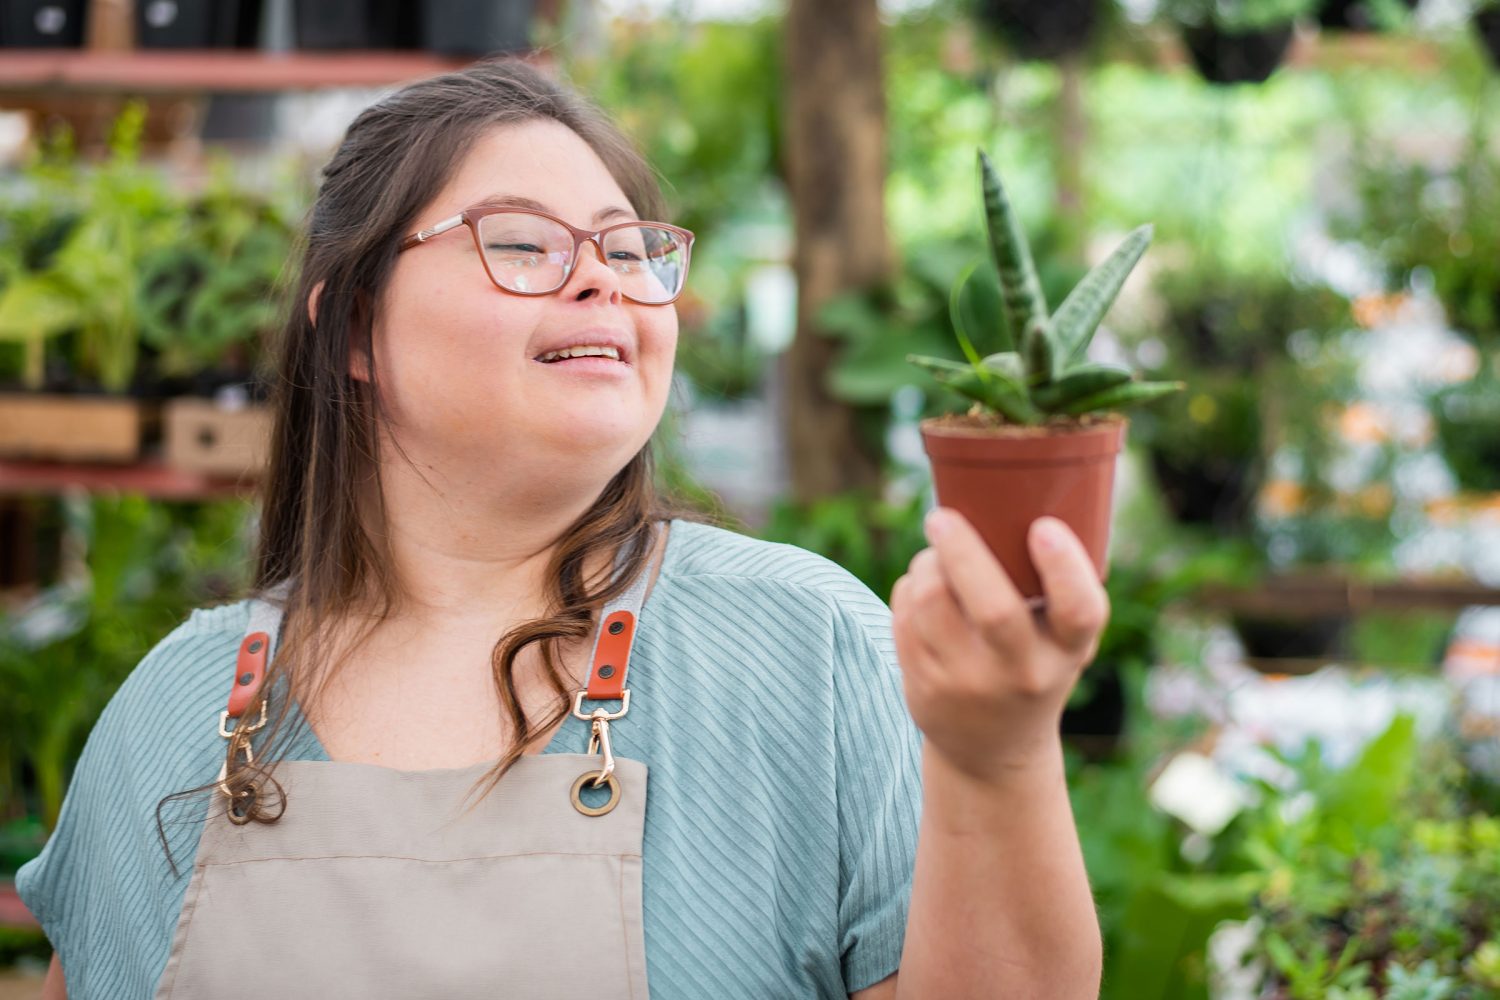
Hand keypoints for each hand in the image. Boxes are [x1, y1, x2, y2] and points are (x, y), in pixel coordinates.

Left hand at [889, 508, 1109, 783]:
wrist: (994, 750)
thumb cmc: (1033, 662)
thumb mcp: (1060, 638)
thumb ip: (1053, 584)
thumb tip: (1014, 489)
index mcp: (1068, 652)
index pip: (1080, 611)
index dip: (1064, 567)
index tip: (1042, 527)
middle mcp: (1022, 673)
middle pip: (992, 608)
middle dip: (961, 550)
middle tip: (942, 516)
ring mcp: (968, 685)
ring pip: (933, 602)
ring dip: (927, 564)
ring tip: (934, 555)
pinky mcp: (923, 689)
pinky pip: (905, 617)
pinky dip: (909, 589)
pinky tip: (921, 587)